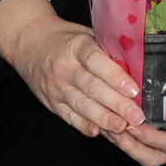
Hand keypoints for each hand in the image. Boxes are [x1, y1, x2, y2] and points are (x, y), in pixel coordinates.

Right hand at [0, 0, 144, 138]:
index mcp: (76, 46)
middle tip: (136, 117)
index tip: (133, 90)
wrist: (29, 43)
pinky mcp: (51, 102)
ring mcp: (56, 87)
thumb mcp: (85, 33)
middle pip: (92, 88)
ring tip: (122, 127)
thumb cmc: (65, 38)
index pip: (97, 62)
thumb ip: (106, 48)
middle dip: (117, 104)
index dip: (116, 77)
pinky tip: (96, 132)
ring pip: (81, 105)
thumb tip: (136, 64)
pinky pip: (68, 116)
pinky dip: (82, 125)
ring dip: (103, 119)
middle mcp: (64, 68)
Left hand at [107, 7, 165, 165]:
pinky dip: (129, 137)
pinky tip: (116, 122)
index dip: (151, 139)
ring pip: (148, 153)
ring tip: (110, 127)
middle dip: (133, 147)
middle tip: (116, 130)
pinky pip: (146, 143)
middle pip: (156, 157)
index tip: (134, 127)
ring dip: (128, 145)